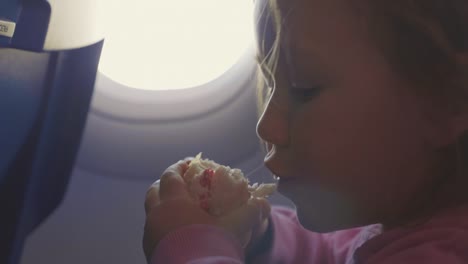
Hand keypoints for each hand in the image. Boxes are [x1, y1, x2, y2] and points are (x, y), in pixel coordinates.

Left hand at [143, 160, 270, 261]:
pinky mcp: (150, 251)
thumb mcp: (237, 226)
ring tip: (179, 210)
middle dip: (166, 184)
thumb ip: (251, 211)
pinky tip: (178, 232)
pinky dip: (162, 226)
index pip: (170, 175)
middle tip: (180, 184)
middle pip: (154, 192)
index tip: (188, 164)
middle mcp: (156, 216)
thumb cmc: (212, 246)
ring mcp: (150, 235)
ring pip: (152, 213)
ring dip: (162, 206)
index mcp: (173, 202)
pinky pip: (153, 232)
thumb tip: (263, 203)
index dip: (179, 167)